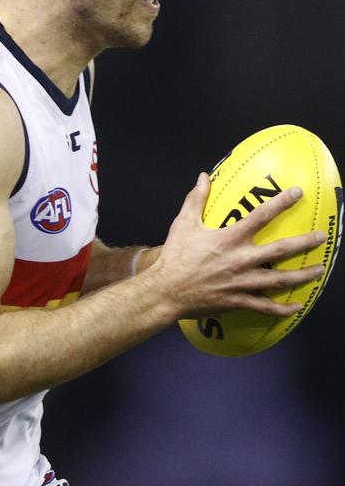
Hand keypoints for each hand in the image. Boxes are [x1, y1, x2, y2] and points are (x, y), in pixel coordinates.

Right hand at [152, 172, 325, 319]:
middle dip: (304, 243)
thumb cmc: (174, 257)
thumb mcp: (184, 223)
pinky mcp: (237, 301)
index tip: (298, 193)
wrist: (165, 291)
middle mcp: (241, 260)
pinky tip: (296, 307)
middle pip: (281, 250)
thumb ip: (196, 198)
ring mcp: (241, 283)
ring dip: (302, 276)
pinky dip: (282, 308)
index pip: (261, 216)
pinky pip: (265, 307)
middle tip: (321, 237)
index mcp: (230, 239)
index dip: (282, 202)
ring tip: (319, 271)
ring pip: (279, 280)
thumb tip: (204, 176)